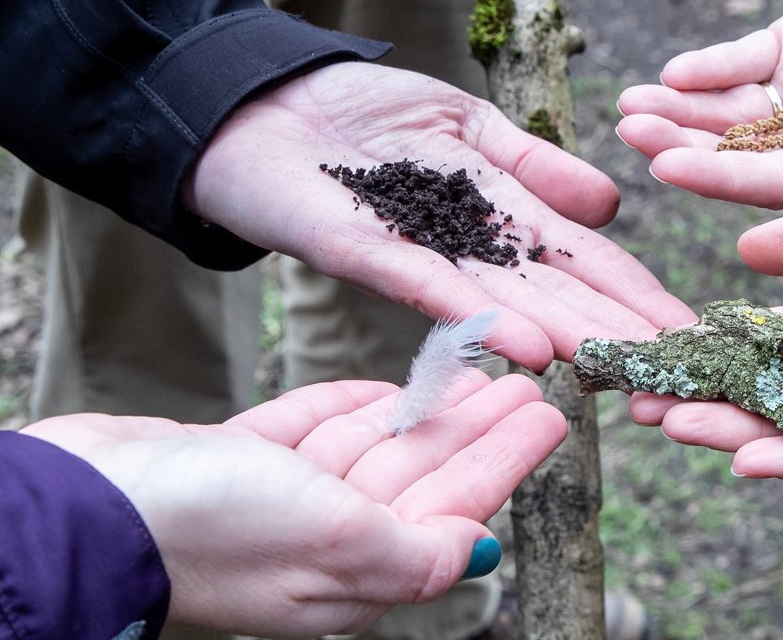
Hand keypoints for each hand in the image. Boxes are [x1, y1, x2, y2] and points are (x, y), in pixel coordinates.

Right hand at [21, 372, 565, 636]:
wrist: (79, 512)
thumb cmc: (207, 529)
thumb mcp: (332, 542)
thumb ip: (412, 550)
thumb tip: (481, 554)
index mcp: (355, 567)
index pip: (453, 505)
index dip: (504, 459)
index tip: (548, 417)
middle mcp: (323, 537)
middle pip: (421, 471)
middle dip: (475, 428)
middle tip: (524, 381)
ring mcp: (278, 499)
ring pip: (372, 446)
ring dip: (423, 410)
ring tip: (474, 370)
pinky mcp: (238, 461)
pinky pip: (311, 430)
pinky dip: (347, 407)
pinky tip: (381, 389)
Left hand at [185, 62, 696, 369]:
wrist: (265, 103)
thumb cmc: (365, 115)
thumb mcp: (468, 123)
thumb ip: (535, 162)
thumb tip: (614, 204)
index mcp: (500, 213)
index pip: (582, 257)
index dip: (633, 291)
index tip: (685, 328)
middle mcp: (467, 247)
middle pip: (552, 289)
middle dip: (613, 327)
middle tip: (670, 370)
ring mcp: (419, 253)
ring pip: (503, 301)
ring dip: (560, 336)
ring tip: (615, 368)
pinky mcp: (363, 250)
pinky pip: (427, 286)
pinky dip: (478, 316)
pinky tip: (527, 348)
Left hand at [616, 0, 782, 207]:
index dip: (726, 177)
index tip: (670, 168)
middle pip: (743, 151)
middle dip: (685, 143)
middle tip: (633, 132)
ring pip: (732, 110)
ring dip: (681, 109)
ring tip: (630, 105)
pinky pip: (744, 60)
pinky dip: (710, 66)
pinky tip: (674, 71)